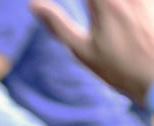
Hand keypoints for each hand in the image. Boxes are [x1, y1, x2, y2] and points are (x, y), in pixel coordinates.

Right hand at [30, 0, 153, 105]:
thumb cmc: (120, 70)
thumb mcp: (82, 51)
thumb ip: (57, 24)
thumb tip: (33, 4)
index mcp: (106, 3)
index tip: (52, 2)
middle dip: (92, 4)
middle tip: (87, 10)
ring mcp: (146, 0)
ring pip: (118, 0)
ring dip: (106, 5)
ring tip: (101, 20)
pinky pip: (141, 1)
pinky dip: (126, 6)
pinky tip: (124, 17)